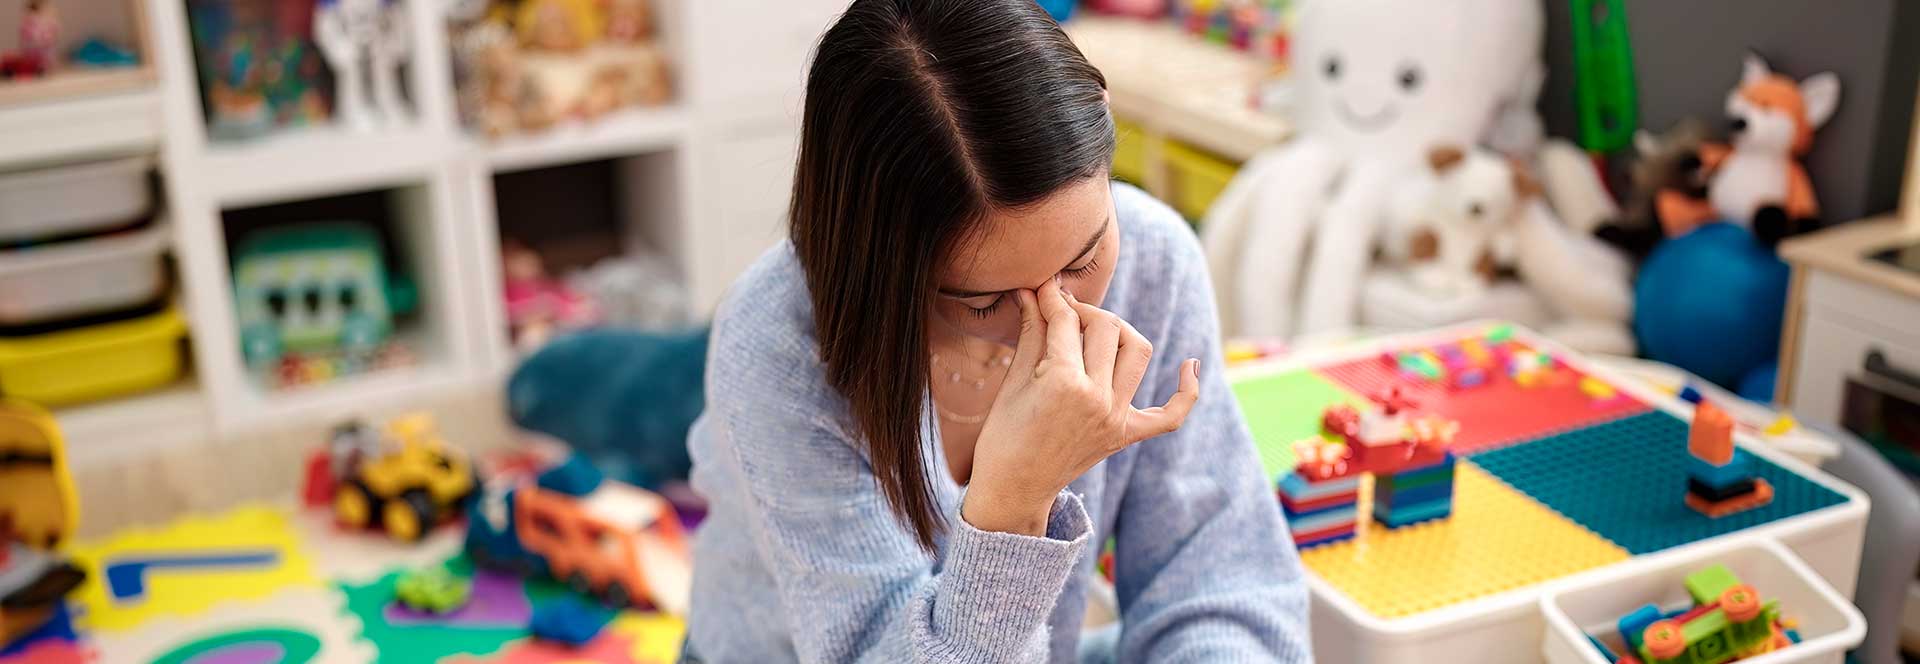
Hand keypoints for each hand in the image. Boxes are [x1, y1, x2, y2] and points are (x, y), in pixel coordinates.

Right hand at [961, 278, 1199, 535]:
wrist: (1014, 486)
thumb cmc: (1003, 435)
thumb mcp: (1013, 381)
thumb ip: (1031, 332)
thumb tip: (1031, 292)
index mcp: (1062, 382)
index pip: (1067, 320)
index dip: (1053, 298)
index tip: (1045, 288)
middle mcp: (1096, 398)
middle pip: (1106, 328)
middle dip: (1084, 311)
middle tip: (1063, 313)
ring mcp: (1116, 418)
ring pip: (1138, 352)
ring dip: (1120, 332)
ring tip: (1097, 332)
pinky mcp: (1126, 435)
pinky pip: (1170, 415)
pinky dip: (1186, 391)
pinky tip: (1189, 365)